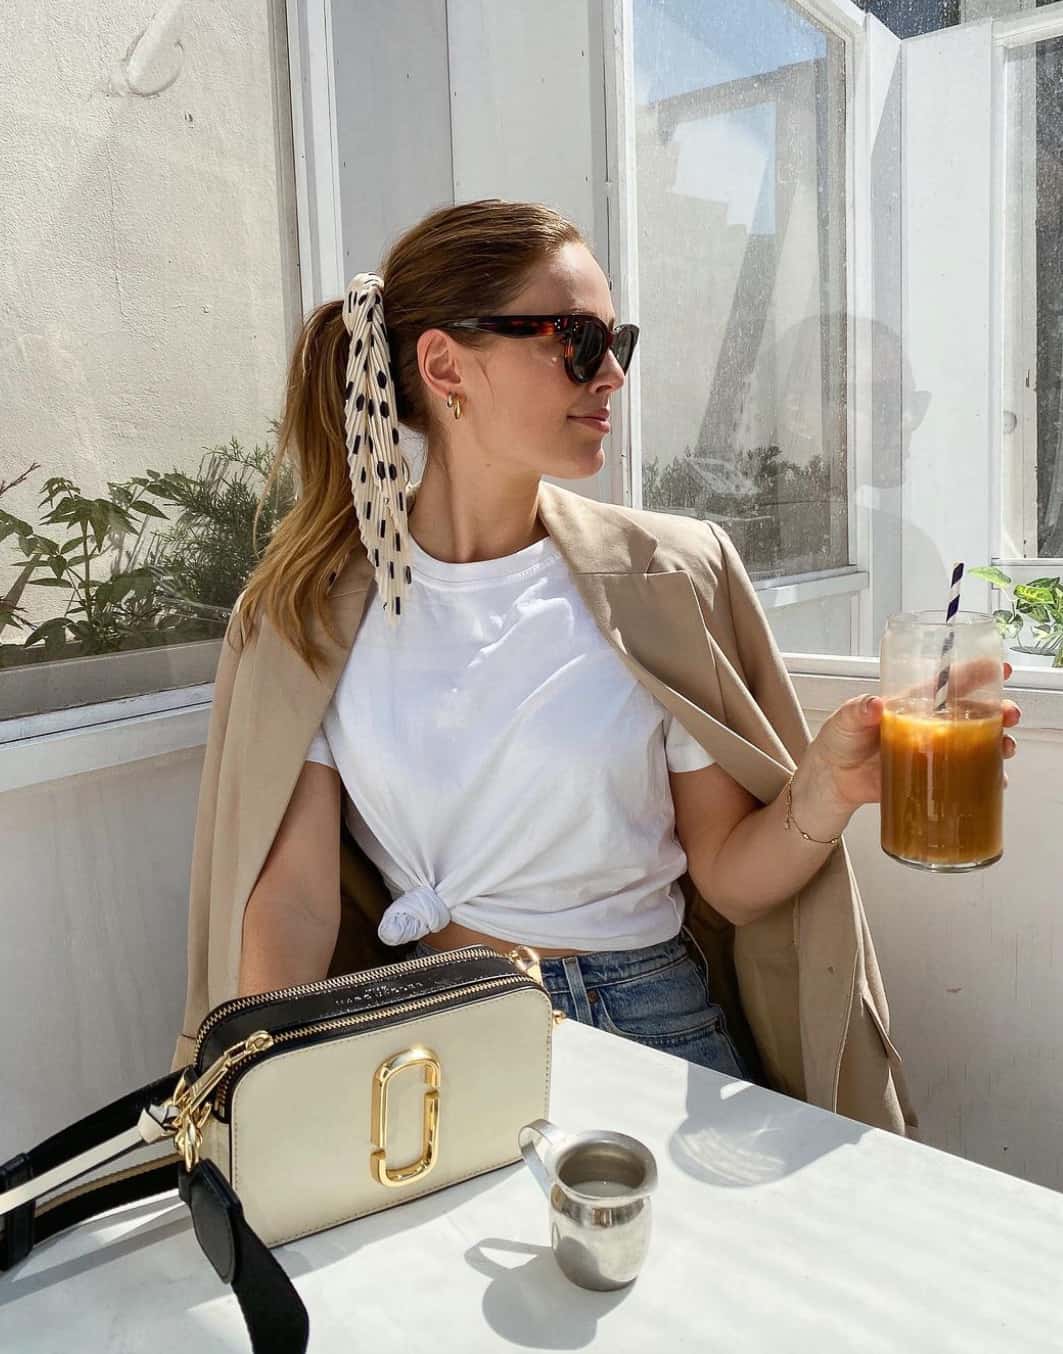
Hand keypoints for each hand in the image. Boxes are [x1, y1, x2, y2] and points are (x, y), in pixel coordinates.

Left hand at [792, 662, 1021, 832]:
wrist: (832, 781)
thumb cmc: (839, 741)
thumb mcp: (845, 720)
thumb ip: (858, 710)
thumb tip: (874, 705)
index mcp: (912, 703)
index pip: (950, 683)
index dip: (978, 673)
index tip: (1002, 668)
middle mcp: (930, 725)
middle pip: (974, 713)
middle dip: (999, 711)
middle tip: (1010, 714)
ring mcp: (934, 752)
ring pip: (977, 743)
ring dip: (999, 743)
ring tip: (1006, 748)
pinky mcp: (933, 777)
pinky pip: (966, 775)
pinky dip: (986, 778)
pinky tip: (997, 781)